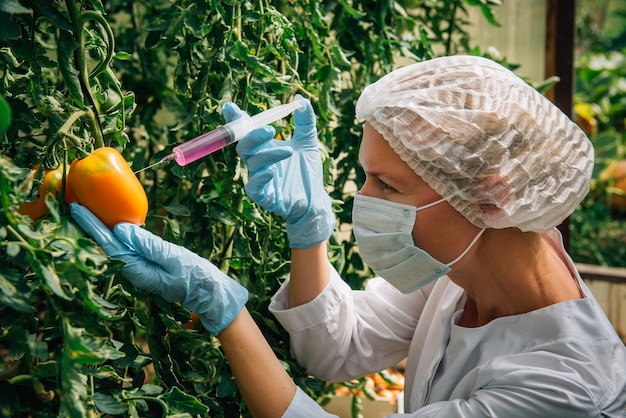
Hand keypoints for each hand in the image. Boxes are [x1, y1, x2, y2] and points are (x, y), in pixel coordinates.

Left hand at [70, 203, 247, 334]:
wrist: (208, 293)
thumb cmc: (195, 276)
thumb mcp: (174, 257)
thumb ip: (148, 244)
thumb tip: (120, 229)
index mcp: (138, 269)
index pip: (109, 244)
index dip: (92, 226)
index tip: (78, 209)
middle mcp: (134, 270)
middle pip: (106, 245)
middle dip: (91, 226)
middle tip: (75, 205)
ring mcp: (140, 269)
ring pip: (114, 247)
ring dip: (101, 230)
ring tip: (88, 213)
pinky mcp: (147, 265)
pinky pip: (126, 249)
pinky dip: (115, 235)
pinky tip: (112, 226)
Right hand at [223, 95, 334, 247]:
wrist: (315, 198)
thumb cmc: (307, 171)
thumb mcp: (308, 141)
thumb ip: (305, 121)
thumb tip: (300, 99)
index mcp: (263, 146)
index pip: (245, 131)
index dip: (235, 120)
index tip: (230, 108)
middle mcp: (257, 161)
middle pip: (243, 145)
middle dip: (253, 136)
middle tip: (270, 129)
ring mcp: (259, 178)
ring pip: (253, 163)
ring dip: (269, 154)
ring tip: (288, 151)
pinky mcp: (264, 196)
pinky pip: (254, 187)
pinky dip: (260, 179)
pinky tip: (271, 172)